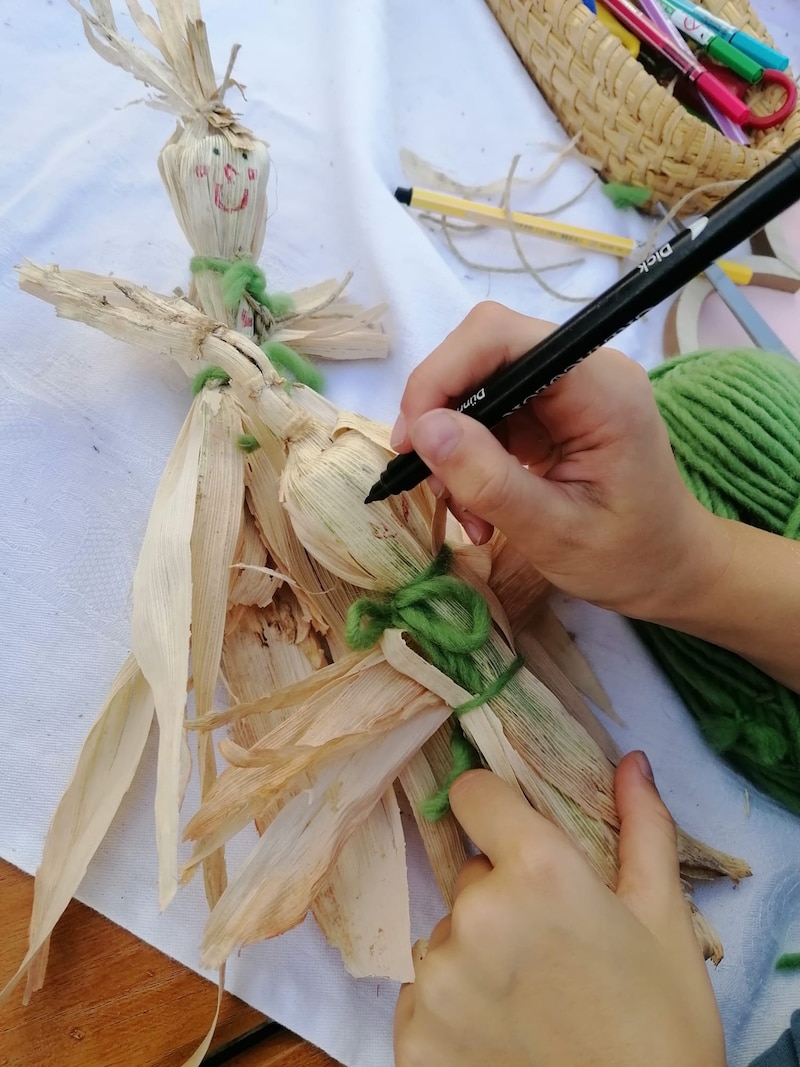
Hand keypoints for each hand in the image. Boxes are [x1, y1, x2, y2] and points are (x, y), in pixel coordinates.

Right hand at [391, 302, 722, 619]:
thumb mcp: (554, 532)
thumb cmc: (628, 558)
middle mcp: (583, 370)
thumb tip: (424, 430)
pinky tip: (478, 507)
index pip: (501, 337)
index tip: (413, 439)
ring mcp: (566, 388)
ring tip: (465, 513)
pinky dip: (468, 458)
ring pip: (476, 384)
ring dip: (452, 445)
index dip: (443, 374)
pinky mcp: (550, 411)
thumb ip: (490, 481)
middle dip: (440, 413)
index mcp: (600, 387)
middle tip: (425, 479)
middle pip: (482, 352)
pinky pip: (488, 413)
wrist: (669, 571)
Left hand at [394, 756, 725, 1066]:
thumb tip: (631, 762)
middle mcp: (475, 916)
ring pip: (446, 936)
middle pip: (467, 876)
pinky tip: (500, 1034)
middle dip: (501, 898)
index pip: (473, 794)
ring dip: (475, 955)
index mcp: (538, 871)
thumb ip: (642, 828)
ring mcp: (438, 981)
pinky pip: (422, 995)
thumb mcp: (665, 920)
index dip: (495, 808)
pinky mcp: (414, 1039)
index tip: (515, 835)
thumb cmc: (662, 1024)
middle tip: (550, 948)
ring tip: (530, 1000)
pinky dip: (451, 1009)